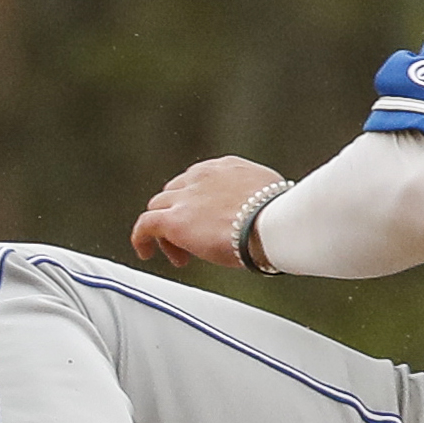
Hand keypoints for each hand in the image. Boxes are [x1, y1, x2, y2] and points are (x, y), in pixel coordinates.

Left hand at [130, 155, 284, 268]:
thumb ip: (258, 202)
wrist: (274, 223)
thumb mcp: (272, 197)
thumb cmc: (282, 216)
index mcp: (225, 168)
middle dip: (181, 214)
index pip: (198, 180)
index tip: (206, 221)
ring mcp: (185, 197)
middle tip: (194, 240)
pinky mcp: (174, 221)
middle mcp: (200, 177)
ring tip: (180, 254)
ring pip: (159, 207)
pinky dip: (141, 238)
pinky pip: (145, 225)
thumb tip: (267, 216)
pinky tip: (145, 252)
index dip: (198, 202)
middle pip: (175, 192)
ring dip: (166, 230)